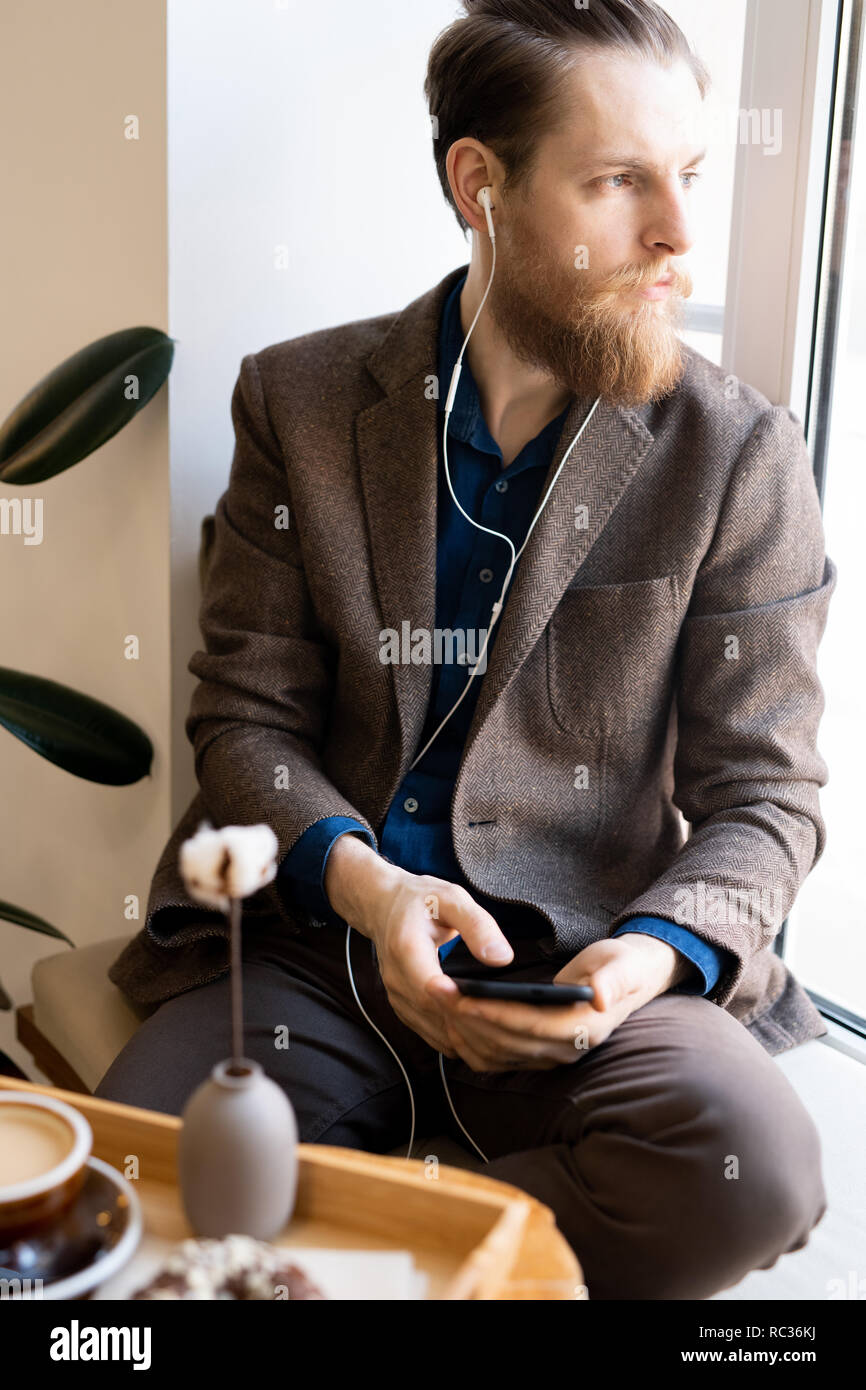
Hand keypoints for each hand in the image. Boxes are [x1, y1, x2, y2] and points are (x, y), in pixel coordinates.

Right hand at [323, 836, 514, 1055]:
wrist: (385, 906)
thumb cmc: (421, 900)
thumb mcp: (452, 898)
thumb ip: (478, 926)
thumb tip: (501, 958)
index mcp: (406, 949)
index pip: (431, 990)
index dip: (462, 1005)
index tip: (493, 1008)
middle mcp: (396, 979)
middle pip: (434, 1016)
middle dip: (471, 1026)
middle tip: (510, 1030)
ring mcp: (397, 996)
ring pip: (432, 1031)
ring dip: (464, 1038)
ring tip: (500, 1038)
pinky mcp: (403, 1007)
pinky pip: (429, 1033)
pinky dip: (454, 1039)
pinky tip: (479, 1038)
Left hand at [425, 933, 693, 1071]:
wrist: (626, 980)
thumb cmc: (621, 967)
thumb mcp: (622, 966)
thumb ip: (613, 980)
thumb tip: (600, 997)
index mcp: (584, 1029)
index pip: (530, 1027)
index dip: (495, 1016)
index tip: (463, 999)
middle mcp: (565, 1050)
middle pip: (506, 1043)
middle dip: (468, 1020)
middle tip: (436, 993)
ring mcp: (549, 1056)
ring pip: (495, 1054)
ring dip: (463, 1032)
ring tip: (437, 1002)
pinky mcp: (535, 1054)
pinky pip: (495, 1057)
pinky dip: (469, 1042)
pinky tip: (449, 1021)